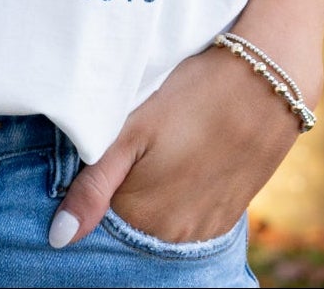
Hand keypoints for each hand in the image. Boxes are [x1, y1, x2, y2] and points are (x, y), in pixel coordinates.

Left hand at [48, 44, 303, 248]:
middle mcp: (172, 236)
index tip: (110, 149)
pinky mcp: (227, 218)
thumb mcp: (133, 131)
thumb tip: (59, 239)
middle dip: (126, 189)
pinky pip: (190, 217)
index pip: (100, 213)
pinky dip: (181, 196)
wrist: (264, 83)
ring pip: (160, 220)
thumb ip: (93, 186)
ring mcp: (203, 230)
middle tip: (140, 143)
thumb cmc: (191, 98)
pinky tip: (186, 159)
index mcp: (141, 216)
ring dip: (155, 194)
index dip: (98, 180)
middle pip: (130, 220)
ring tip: (166, 147)